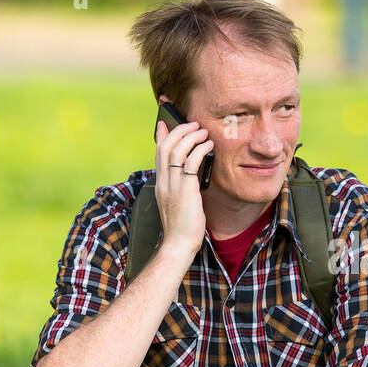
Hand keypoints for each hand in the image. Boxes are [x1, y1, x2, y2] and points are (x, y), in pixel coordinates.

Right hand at [154, 105, 214, 258]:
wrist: (178, 245)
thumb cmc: (182, 227)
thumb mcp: (179, 203)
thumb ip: (181, 187)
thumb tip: (191, 173)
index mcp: (160, 184)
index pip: (158, 153)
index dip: (161, 134)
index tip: (164, 121)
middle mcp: (163, 182)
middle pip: (165, 146)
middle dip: (178, 130)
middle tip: (192, 123)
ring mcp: (172, 186)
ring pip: (176, 150)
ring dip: (190, 137)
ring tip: (203, 131)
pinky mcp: (185, 191)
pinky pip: (190, 163)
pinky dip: (200, 150)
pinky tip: (209, 146)